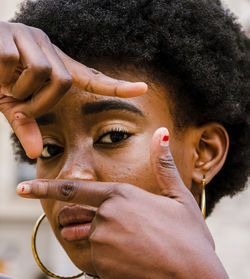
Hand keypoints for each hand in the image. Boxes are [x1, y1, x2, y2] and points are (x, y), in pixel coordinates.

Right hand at [0, 21, 146, 158]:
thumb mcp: (12, 104)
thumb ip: (27, 123)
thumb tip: (37, 153)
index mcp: (52, 62)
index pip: (91, 77)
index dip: (117, 86)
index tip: (143, 88)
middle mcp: (45, 45)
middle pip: (64, 81)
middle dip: (41, 101)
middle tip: (20, 102)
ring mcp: (29, 37)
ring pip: (45, 74)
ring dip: (22, 92)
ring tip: (5, 86)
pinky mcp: (9, 35)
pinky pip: (15, 66)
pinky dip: (2, 80)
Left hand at [16, 128, 227, 278]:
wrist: (195, 277)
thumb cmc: (189, 236)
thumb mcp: (178, 196)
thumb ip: (164, 164)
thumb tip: (161, 133)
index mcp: (120, 195)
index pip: (71, 190)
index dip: (42, 188)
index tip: (21, 188)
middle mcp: (106, 216)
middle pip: (72, 216)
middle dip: (76, 219)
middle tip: (102, 225)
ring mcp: (102, 243)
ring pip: (80, 238)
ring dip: (90, 238)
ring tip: (122, 243)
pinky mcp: (102, 268)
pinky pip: (89, 260)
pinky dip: (99, 258)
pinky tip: (125, 259)